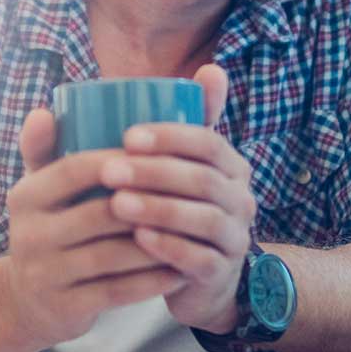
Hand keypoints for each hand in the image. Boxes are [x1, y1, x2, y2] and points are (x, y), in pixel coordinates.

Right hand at [1, 108, 187, 346]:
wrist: (26, 300)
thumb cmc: (49, 229)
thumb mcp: (39, 189)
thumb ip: (44, 149)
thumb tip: (47, 111)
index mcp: (26, 196)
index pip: (76, 170)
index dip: (121, 161)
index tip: (160, 155)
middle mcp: (29, 234)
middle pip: (100, 214)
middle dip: (149, 204)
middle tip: (191, 195)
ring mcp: (46, 274)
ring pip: (114, 255)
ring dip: (158, 243)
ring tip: (194, 231)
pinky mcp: (65, 307)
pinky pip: (118, 291)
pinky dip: (153, 280)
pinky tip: (180, 270)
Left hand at [100, 64, 257, 335]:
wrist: (194, 279)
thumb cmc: (172, 210)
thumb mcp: (171, 169)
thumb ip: (168, 128)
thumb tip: (188, 73)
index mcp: (229, 165)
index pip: (207, 141)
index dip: (170, 137)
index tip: (127, 136)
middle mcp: (241, 197)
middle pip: (202, 178)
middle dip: (154, 172)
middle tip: (110, 171)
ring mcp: (235, 236)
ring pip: (202, 218)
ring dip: (158, 208)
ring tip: (116, 205)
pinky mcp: (222, 272)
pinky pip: (199, 258)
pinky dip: (169, 247)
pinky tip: (138, 240)